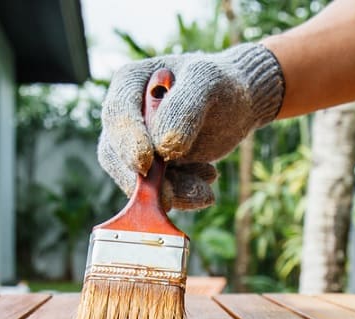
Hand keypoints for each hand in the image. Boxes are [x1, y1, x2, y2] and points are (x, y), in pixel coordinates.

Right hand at [98, 43, 283, 210]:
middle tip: (169, 200)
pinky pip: (158, 190)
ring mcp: (137, 145)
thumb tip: (162, 146)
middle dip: (144, 181)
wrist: (238, 104)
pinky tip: (208, 178)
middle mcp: (126, 116)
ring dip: (170, 192)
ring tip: (206, 192)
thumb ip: (184, 106)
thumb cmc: (221, 84)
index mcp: (129, 82)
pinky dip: (183, 193)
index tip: (145, 162)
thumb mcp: (207, 82)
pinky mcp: (153, 169)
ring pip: (137, 179)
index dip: (127, 141)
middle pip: (116, 154)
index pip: (118, 114)